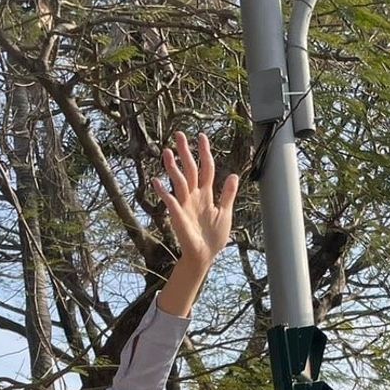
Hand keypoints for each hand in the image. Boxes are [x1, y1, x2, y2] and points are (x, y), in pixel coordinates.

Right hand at [154, 132, 239, 266]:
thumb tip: (234, 175)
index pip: (206, 168)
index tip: (202, 137)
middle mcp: (194, 196)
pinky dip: (163, 192)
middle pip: (190, 169)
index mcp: (206, 194)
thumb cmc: (214, 237)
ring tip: (167, 152)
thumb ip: (228, 194)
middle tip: (179, 135)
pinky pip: (170, 201)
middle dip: (185, 152)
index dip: (205, 153)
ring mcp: (185, 204)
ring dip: (173, 167)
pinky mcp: (178, 215)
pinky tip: (156, 181)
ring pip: (179, 181)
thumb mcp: (225, 213)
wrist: (204, 255)